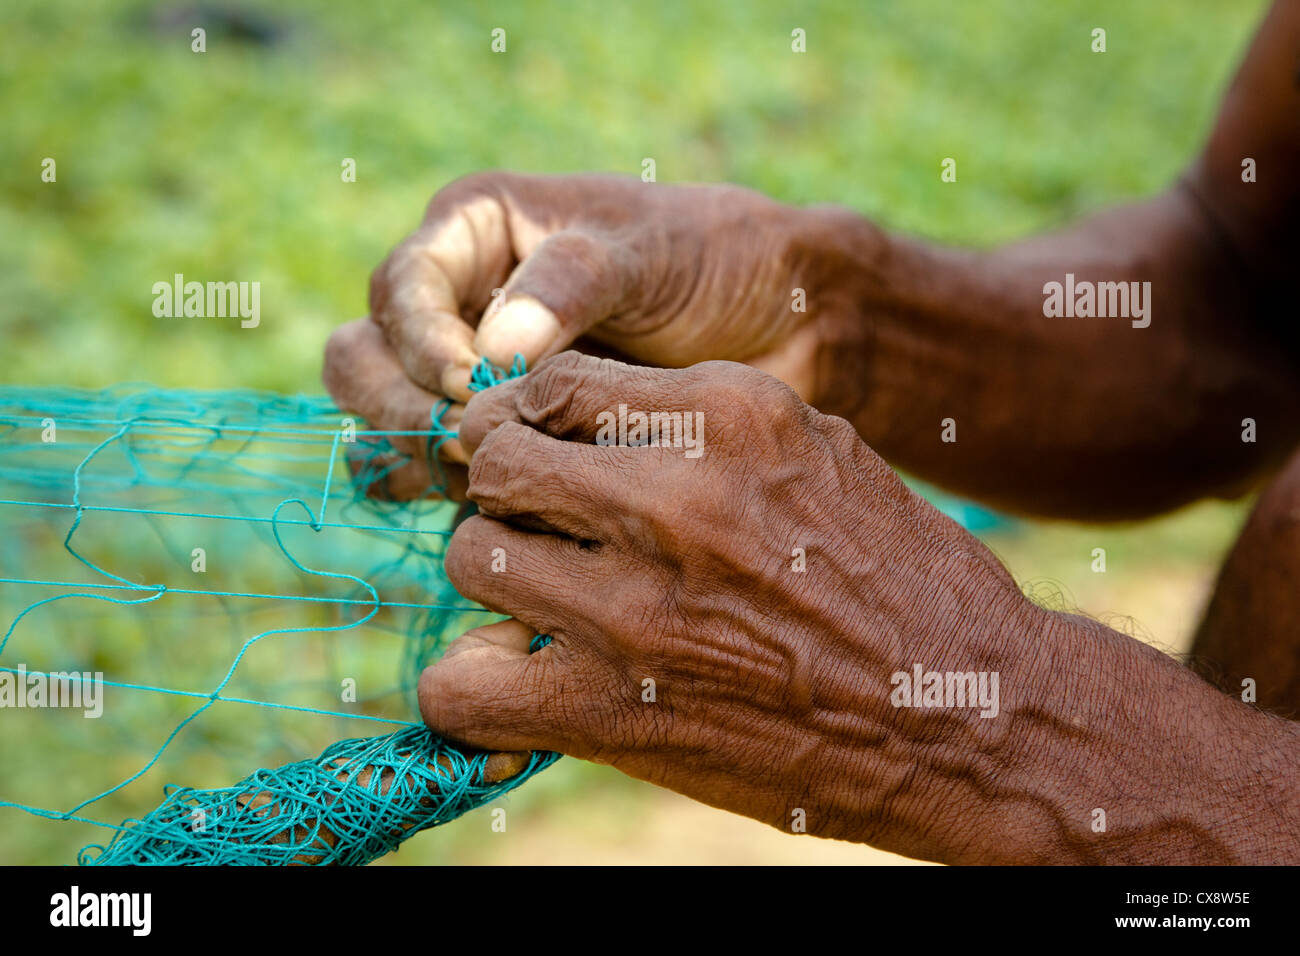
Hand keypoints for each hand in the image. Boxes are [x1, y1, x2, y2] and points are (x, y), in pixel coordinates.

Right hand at [323, 171, 873, 498]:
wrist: (777, 322)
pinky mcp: (498, 441)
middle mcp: (454, 307)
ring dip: (419, 459)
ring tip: (491, 481)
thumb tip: (492, 350)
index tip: (470, 383)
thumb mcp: (645, 253)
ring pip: (388, 426)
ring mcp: (468, 381)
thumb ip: (571, 286)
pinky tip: (500, 511)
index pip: (397, 290)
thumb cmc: (712, 260)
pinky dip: (449, 497)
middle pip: (364, 363)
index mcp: (473, 235)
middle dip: (403, 408)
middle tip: (471, 448)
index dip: (420, 340)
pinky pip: (436, 475)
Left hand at [417, 351, 1051, 859]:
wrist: (970, 715)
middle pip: (497, 459)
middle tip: (539, 527)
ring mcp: (639, 608)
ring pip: (471, 557)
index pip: (552, 382)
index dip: (527, 419)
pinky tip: (515, 683)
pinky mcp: (617, 713)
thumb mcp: (819, 452)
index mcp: (731, 416)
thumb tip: (582, 424)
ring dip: (498, 580)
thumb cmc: (898, 577)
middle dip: (505, 490)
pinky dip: (471, 689)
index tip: (534, 453)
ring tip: (547, 605)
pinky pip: (462, 688)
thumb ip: (702, 425)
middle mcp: (676, 496)